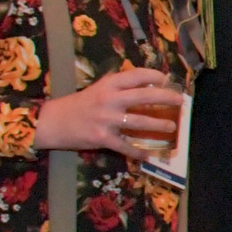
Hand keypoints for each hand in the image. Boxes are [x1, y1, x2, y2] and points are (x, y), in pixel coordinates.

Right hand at [32, 68, 180, 157]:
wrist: (52, 122)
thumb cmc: (77, 104)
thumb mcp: (97, 88)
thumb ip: (117, 86)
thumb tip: (143, 82)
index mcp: (109, 85)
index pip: (136, 76)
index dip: (155, 76)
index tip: (167, 79)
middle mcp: (109, 100)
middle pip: (144, 96)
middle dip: (165, 98)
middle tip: (179, 101)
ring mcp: (106, 120)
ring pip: (140, 122)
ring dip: (159, 125)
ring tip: (172, 127)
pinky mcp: (102, 138)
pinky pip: (125, 146)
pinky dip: (138, 152)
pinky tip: (149, 155)